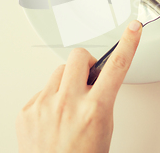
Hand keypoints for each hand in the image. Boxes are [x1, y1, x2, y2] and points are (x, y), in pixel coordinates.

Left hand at [16, 20, 142, 152]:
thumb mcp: (104, 129)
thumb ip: (101, 100)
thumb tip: (96, 82)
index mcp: (95, 109)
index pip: (117, 67)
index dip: (128, 44)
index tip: (133, 29)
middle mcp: (68, 104)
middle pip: (78, 57)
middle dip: (86, 63)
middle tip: (88, 77)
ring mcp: (45, 106)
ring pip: (59, 72)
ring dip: (67, 83)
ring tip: (68, 106)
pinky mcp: (27, 111)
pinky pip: (42, 90)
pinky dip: (50, 99)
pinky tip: (53, 117)